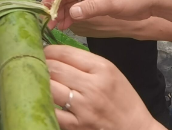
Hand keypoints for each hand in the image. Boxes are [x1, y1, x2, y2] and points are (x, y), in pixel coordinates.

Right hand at [42, 0, 155, 30]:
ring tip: (56, 26)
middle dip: (56, 5)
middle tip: (48, 21)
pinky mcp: (97, 0)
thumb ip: (91, 7)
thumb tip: (71, 12)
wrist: (154, 0)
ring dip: (63, 11)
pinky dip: (72, 15)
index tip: (44, 7)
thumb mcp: (113, 3)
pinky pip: (79, 6)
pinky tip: (66, 24)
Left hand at [45, 45, 162, 129]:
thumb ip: (85, 63)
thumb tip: (56, 55)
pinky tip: (45, 99)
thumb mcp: (110, 72)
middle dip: (41, 64)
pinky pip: (51, 110)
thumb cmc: (123, 99)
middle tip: (36, 65)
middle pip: (54, 68)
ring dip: (41, 82)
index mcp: (102, 68)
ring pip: (49, 87)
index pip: (65, 53)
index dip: (49, 51)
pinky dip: (45, 103)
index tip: (43, 52)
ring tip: (38, 80)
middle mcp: (92, 86)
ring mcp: (83, 108)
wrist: (136, 128)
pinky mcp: (76, 126)